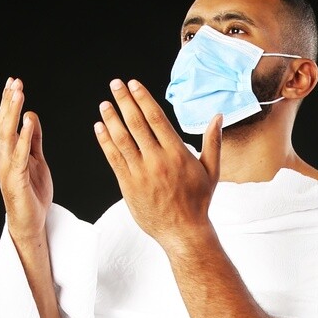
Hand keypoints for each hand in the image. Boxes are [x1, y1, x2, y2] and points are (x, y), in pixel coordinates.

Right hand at [0, 77, 53, 242]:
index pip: (4, 121)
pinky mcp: (16, 178)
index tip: (14, 82)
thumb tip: (31, 115)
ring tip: (18, 94)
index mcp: (5, 152)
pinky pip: (19, 154)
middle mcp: (1, 157)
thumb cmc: (33, 192)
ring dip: (12, 113)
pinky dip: (23, 136)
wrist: (31, 222)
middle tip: (15, 82)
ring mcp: (6, 168)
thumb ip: (33, 139)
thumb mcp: (36, 159)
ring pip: (7, 135)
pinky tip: (27, 121)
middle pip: (2, 124)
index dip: (7, 102)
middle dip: (8, 102)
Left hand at [93, 78, 221, 248]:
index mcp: (177, 153)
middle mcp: (157, 160)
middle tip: (115, 84)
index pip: (155, 118)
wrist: (183, 233)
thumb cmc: (198, 202)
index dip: (142, 98)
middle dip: (124, 101)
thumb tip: (218, 116)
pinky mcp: (128, 186)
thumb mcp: (212, 171)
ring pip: (122, 139)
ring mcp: (141, 173)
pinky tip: (100, 128)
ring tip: (104, 104)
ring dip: (111, 118)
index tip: (133, 84)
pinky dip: (105, 141)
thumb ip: (212, 142)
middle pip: (136, 123)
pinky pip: (114, 159)